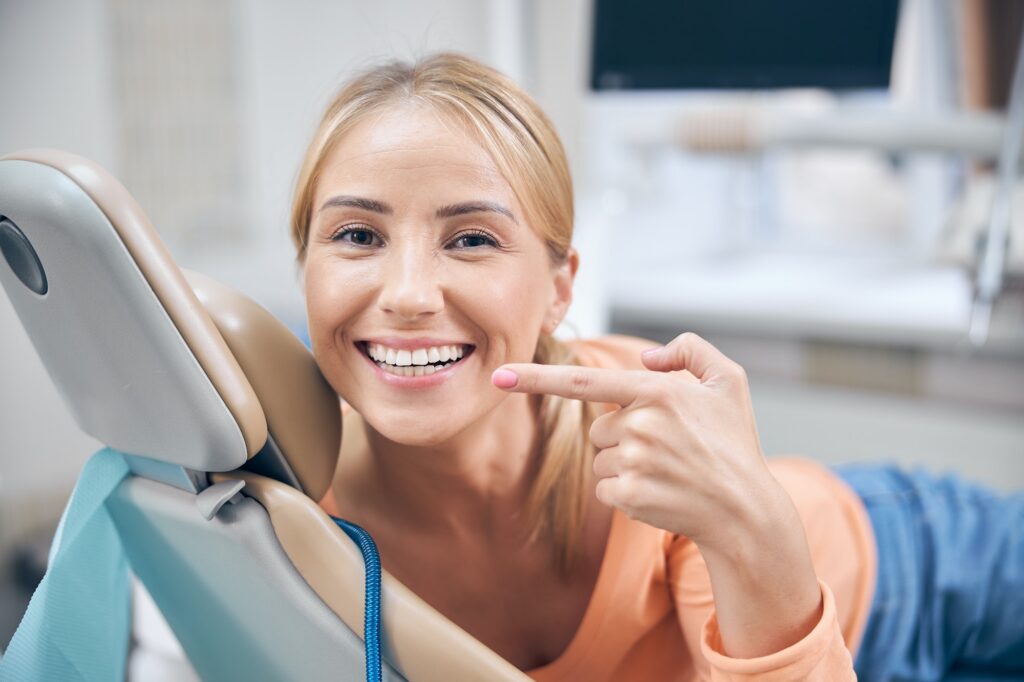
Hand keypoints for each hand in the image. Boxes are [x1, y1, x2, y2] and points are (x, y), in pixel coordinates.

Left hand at [491, 332, 778, 546]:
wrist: (746, 511)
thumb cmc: (736, 443)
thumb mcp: (730, 381)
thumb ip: (690, 350)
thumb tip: (646, 357)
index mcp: (658, 390)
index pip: (584, 380)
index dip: (536, 377)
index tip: (499, 376)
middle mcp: (641, 423)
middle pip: (600, 427)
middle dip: (624, 435)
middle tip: (668, 448)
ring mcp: (634, 461)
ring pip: (601, 458)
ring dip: (626, 465)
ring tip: (668, 472)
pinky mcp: (629, 494)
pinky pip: (605, 488)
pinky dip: (626, 492)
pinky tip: (660, 493)